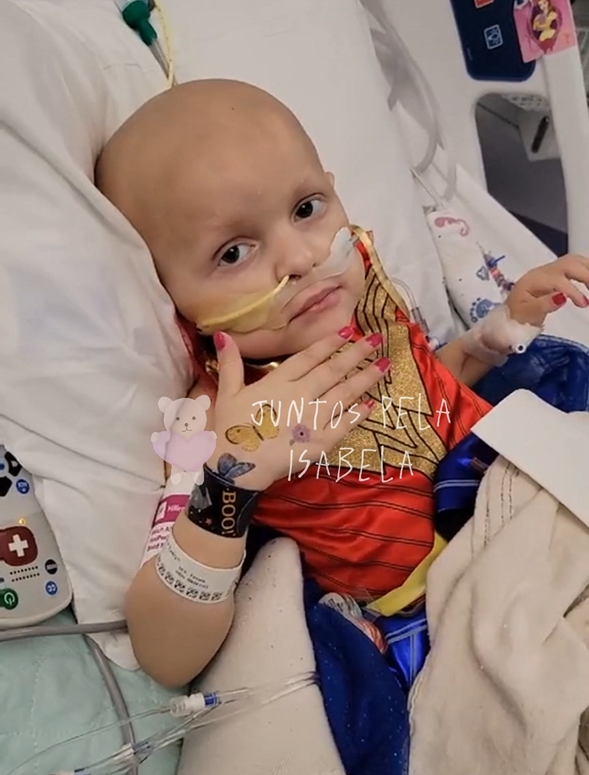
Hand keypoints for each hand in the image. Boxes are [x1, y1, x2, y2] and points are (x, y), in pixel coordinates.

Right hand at [208, 328, 389, 490]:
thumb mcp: (227, 394)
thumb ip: (230, 364)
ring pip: (344, 394)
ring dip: (365, 379)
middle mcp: (300, 395)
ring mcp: (313, 419)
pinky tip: (372, 404)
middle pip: (332, 371)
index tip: (348, 329)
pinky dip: (359, 414)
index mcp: (278, 382)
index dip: (328, 342)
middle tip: (376, 340)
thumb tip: (222, 334)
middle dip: (356, 354)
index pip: (308, 357)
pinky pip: (344, 425)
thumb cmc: (231, 430)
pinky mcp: (321, 442)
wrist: (237, 468)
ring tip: (384, 365)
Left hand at [506, 254, 588, 326]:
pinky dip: (586, 269)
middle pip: (569, 264)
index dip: (573, 291)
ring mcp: (549, 270)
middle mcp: (542, 271)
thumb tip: (562, 297)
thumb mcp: (525, 314)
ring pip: (573, 261)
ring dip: (587, 269)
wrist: (509, 314)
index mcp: (533, 281)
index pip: (558, 280)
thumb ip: (543, 305)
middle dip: (586, 275)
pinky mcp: (555, 273)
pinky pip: (574, 265)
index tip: (584, 304)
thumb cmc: (516, 315)